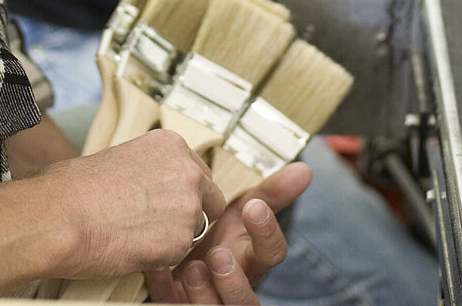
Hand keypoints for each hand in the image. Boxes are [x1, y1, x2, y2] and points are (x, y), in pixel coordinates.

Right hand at [33, 130, 226, 278]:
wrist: (55, 217)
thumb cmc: (70, 190)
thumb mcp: (115, 158)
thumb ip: (146, 169)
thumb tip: (147, 183)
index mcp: (170, 146)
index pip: (199, 173)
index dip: (184, 192)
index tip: (168, 201)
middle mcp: (186, 172)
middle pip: (211, 200)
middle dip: (191, 214)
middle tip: (159, 224)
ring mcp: (187, 207)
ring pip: (195, 231)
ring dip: (173, 237)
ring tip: (136, 236)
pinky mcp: (180, 241)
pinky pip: (178, 255)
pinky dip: (160, 258)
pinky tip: (132, 248)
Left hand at [144, 162, 312, 304]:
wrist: (179, 262)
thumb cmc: (215, 239)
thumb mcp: (242, 215)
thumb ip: (269, 196)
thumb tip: (304, 170)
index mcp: (251, 260)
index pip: (272, 254)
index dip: (267, 233)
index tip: (254, 206)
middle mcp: (234, 287)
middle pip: (247, 301)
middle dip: (234, 281)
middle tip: (218, 254)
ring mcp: (208, 302)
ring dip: (205, 292)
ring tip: (191, 268)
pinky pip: (172, 305)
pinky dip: (164, 289)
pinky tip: (157, 268)